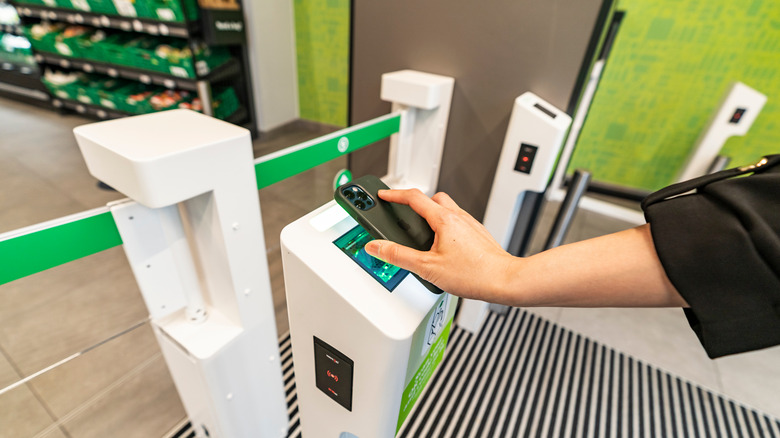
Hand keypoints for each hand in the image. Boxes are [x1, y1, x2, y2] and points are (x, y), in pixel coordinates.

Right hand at [363, 189, 514, 300]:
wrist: (505, 281)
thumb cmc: (474, 274)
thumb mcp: (427, 268)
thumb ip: (399, 256)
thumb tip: (377, 247)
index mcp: (444, 219)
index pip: (413, 197)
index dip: (394, 194)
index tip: (384, 195)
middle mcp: (458, 217)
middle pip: (432, 198)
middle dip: (415, 203)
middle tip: (403, 214)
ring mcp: (470, 224)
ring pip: (446, 209)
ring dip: (432, 215)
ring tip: (423, 235)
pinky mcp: (478, 234)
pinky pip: (457, 222)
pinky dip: (445, 227)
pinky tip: (443, 246)